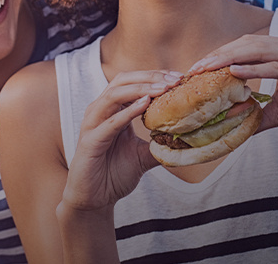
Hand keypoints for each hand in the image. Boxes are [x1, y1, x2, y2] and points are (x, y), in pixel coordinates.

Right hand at [61, 70, 179, 212]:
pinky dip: (127, 111)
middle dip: (150, 77)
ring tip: (163, 88)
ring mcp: (93, 124)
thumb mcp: (143, 156)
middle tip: (175, 79)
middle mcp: (100, 111)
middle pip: (124, 80)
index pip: (134, 82)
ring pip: (115, 95)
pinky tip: (145, 104)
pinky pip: (110, 122)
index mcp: (113, 109)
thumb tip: (187, 140)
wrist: (94, 200)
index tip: (180, 78)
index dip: (156, 77)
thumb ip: (160, 144)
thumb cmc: (114, 174)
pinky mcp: (89, 141)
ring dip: (141, 89)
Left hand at [188, 34, 277, 134]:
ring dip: (231, 59)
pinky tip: (236, 73)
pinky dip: (256, 70)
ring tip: (208, 69)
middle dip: (219, 55)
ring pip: (260, 51)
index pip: (246, 46)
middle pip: (248, 44)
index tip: (197, 68)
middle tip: (195, 68)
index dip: (221, 54)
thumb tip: (230, 120)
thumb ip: (256, 112)